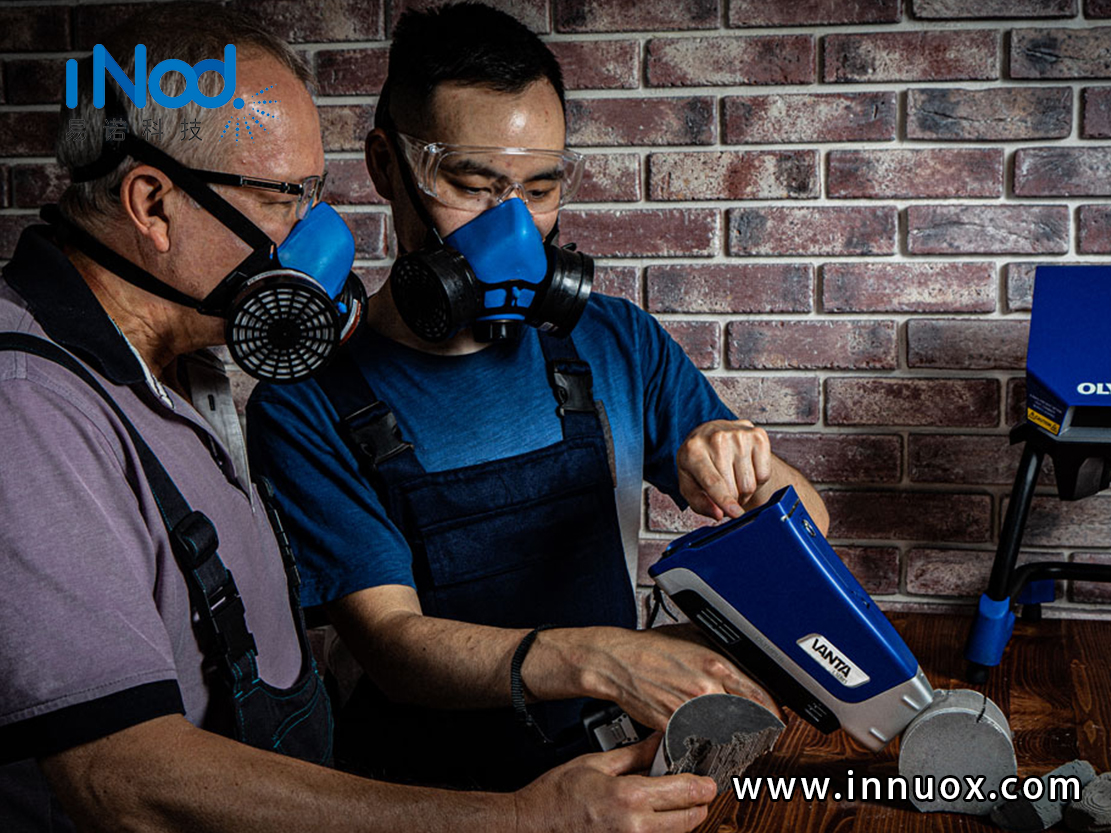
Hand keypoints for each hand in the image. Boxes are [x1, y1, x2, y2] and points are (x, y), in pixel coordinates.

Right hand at [513, 735, 715, 832]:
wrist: (531, 826)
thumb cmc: (556, 796)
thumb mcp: (596, 763)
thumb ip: (634, 754)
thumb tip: (659, 741)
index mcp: (630, 797)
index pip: (684, 792)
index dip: (703, 786)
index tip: (710, 782)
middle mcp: (636, 827)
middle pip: (689, 820)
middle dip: (697, 805)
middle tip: (698, 791)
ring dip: (681, 821)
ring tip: (673, 803)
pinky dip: (661, 831)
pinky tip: (651, 817)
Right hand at [574, 625, 778, 731]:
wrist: (617, 661)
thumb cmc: (651, 648)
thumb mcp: (693, 637)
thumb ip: (720, 651)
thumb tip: (746, 662)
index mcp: (715, 664)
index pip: (758, 694)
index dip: (773, 712)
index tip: (777, 719)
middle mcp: (705, 688)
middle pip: (746, 719)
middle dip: (757, 731)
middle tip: (761, 736)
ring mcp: (688, 709)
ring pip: (724, 734)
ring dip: (733, 742)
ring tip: (736, 744)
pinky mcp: (672, 725)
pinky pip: (697, 741)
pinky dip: (705, 745)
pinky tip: (707, 744)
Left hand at [676, 419, 771, 519]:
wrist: (711, 432)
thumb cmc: (698, 460)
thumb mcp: (688, 483)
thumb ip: (700, 503)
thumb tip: (719, 514)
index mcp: (693, 450)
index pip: (713, 482)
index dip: (725, 501)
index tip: (735, 513)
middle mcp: (717, 439)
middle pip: (734, 488)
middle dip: (731, 500)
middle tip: (724, 492)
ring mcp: (739, 435)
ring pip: (750, 484)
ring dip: (743, 491)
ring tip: (734, 479)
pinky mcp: (758, 436)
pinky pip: (764, 474)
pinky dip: (756, 480)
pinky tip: (746, 469)